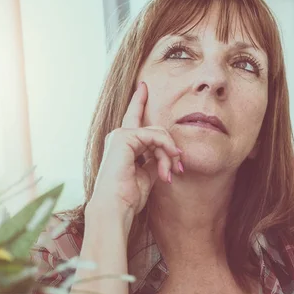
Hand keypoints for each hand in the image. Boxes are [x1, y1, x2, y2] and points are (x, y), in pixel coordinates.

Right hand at [90, 81, 182, 217]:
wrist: (115, 207)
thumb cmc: (128, 197)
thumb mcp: (146, 175)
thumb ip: (153, 161)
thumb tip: (167, 155)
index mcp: (122, 145)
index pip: (133, 118)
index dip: (138, 102)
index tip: (143, 86)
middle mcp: (119, 137)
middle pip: (155, 131)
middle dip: (170, 150)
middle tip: (177, 170)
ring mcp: (120, 135)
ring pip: (157, 133)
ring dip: (168, 154)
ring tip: (170, 174)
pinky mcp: (124, 138)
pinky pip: (154, 136)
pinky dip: (165, 148)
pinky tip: (169, 161)